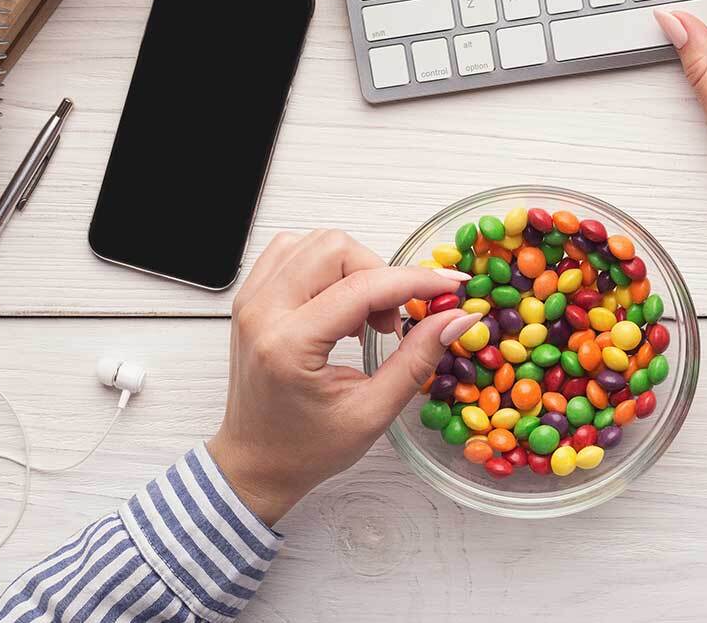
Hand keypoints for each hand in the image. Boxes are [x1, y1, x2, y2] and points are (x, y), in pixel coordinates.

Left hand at [207, 230, 480, 525]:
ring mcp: (251, 300)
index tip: (450, 288)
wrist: (254, 463)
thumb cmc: (305, 448)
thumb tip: (456, 318)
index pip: (362, 286)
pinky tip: (340, 304)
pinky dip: (328, 268)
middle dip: (381, 275)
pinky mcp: (250, 297)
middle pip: (336, 248)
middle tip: (393, 321)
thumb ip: (417, 359)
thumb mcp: (372, 413)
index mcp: (288, 345)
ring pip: (315, 242)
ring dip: (354, 269)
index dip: (416, 281)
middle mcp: (262, 312)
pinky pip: (293, 251)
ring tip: (365, 316)